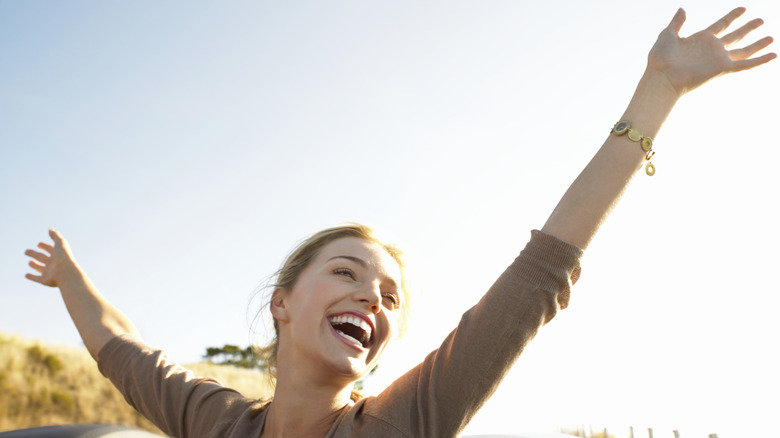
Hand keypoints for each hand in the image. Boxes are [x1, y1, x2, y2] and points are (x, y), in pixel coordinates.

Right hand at [25, 229, 77, 287]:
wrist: (66, 272)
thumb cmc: (64, 256)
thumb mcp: (60, 242)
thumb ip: (55, 235)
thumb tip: (50, 229)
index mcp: (58, 254)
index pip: (50, 249)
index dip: (44, 246)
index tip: (39, 244)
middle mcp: (54, 263)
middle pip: (42, 258)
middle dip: (34, 254)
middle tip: (26, 251)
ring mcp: (50, 272)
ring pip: (41, 268)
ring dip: (35, 266)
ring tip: (30, 262)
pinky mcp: (45, 280)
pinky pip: (37, 279)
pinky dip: (32, 277)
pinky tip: (26, 275)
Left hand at [647, 7, 775, 96]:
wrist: (662, 77)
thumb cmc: (660, 59)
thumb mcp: (667, 35)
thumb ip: (677, 22)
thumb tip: (682, 9)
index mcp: (700, 39)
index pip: (721, 25)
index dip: (732, 16)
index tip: (743, 9)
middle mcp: (712, 49)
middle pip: (735, 35)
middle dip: (748, 28)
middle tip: (761, 20)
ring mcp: (718, 59)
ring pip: (744, 50)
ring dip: (757, 44)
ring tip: (771, 37)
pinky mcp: (722, 68)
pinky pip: (746, 64)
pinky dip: (760, 60)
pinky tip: (773, 55)